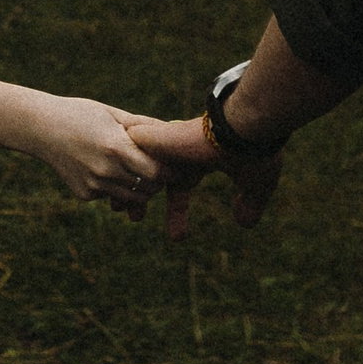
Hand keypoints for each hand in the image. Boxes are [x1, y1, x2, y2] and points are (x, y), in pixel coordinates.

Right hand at [25, 97, 164, 217]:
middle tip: (158, 171)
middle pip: (147, 189)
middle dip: (156, 182)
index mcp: (116, 147)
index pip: (155, 172)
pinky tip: (104, 169)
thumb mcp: (112, 114)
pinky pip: (110, 196)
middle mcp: (105, 171)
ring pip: (130, 198)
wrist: (41, 128)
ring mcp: (93, 185)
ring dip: (138, 188)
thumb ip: (143, 126)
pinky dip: (115, 187)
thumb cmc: (81, 114)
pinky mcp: (84, 194)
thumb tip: (172, 131)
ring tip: (136, 171)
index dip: (167, 171)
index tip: (173, 166)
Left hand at [126, 112, 283, 239]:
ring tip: (115, 209)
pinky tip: (106, 179)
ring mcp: (167, 144)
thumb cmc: (254, 150)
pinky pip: (127, 149)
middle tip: (133, 219)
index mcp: (200, 161)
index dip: (178, 212)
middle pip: (153, 178)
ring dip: (127, 186)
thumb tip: (245, 223)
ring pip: (138, 165)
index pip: (182, 189)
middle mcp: (180, 152)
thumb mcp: (256, 182)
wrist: (247, 125)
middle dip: (143, 198)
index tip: (178, 238)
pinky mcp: (155, 138)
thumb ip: (250, 202)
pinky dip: (119, 163)